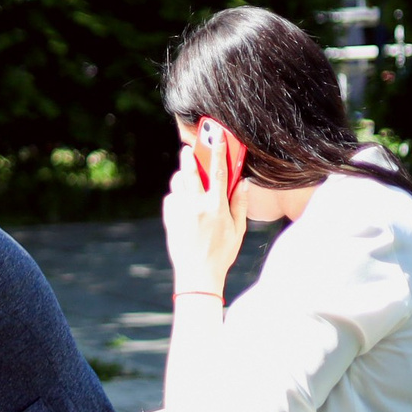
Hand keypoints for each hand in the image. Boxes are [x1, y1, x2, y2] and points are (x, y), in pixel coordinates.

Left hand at [161, 138, 244, 297]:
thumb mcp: (238, 230)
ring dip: (181, 177)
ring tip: (187, 178)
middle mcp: (196, 206)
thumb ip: (240, 204)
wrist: (197, 274)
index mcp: (216, 207)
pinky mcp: (168, 218)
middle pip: (190, 172)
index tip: (217, 138)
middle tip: (188, 149)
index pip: (218, 172)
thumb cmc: (222, 253)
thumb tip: (242, 182)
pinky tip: (184, 203)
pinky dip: (176, 196)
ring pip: (177, 183)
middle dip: (189, 157)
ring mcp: (180, 211)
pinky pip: (171, 198)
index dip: (218, 152)